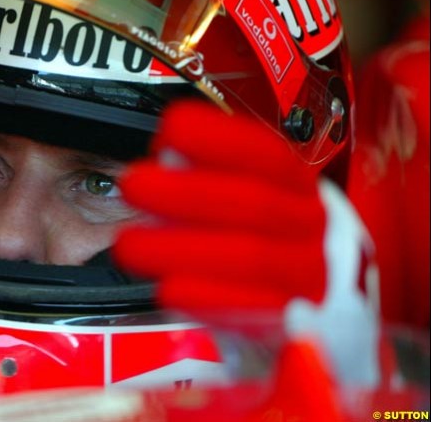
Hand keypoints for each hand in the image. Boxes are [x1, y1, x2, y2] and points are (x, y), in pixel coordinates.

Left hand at [113, 101, 379, 385]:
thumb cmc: (274, 256)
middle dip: (189, 192)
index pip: (268, 155)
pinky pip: (260, 313)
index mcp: (301, 192)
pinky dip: (212, 300)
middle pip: (258, 204)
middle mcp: (316, 229)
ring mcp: (317, 280)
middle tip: (134, 185)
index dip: (220, 140)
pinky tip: (169, 289)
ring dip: (185, 248)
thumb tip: (169, 158)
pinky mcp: (307, 329)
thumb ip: (209, 184)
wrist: (329, 330)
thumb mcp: (245, 212)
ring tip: (130, 245)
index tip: (172, 128)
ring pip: (256, 257)